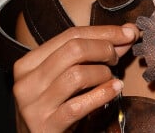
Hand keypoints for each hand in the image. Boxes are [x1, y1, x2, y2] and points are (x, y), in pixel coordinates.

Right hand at [13, 23, 137, 132]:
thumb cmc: (56, 104)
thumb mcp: (69, 74)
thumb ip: (96, 52)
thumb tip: (128, 32)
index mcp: (29, 63)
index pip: (71, 35)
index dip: (104, 31)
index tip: (128, 32)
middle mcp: (26, 82)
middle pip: (74, 50)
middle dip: (104, 49)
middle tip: (116, 58)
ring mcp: (33, 106)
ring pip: (77, 75)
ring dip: (103, 73)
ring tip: (110, 77)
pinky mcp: (45, 127)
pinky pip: (79, 105)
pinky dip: (102, 94)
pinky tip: (115, 89)